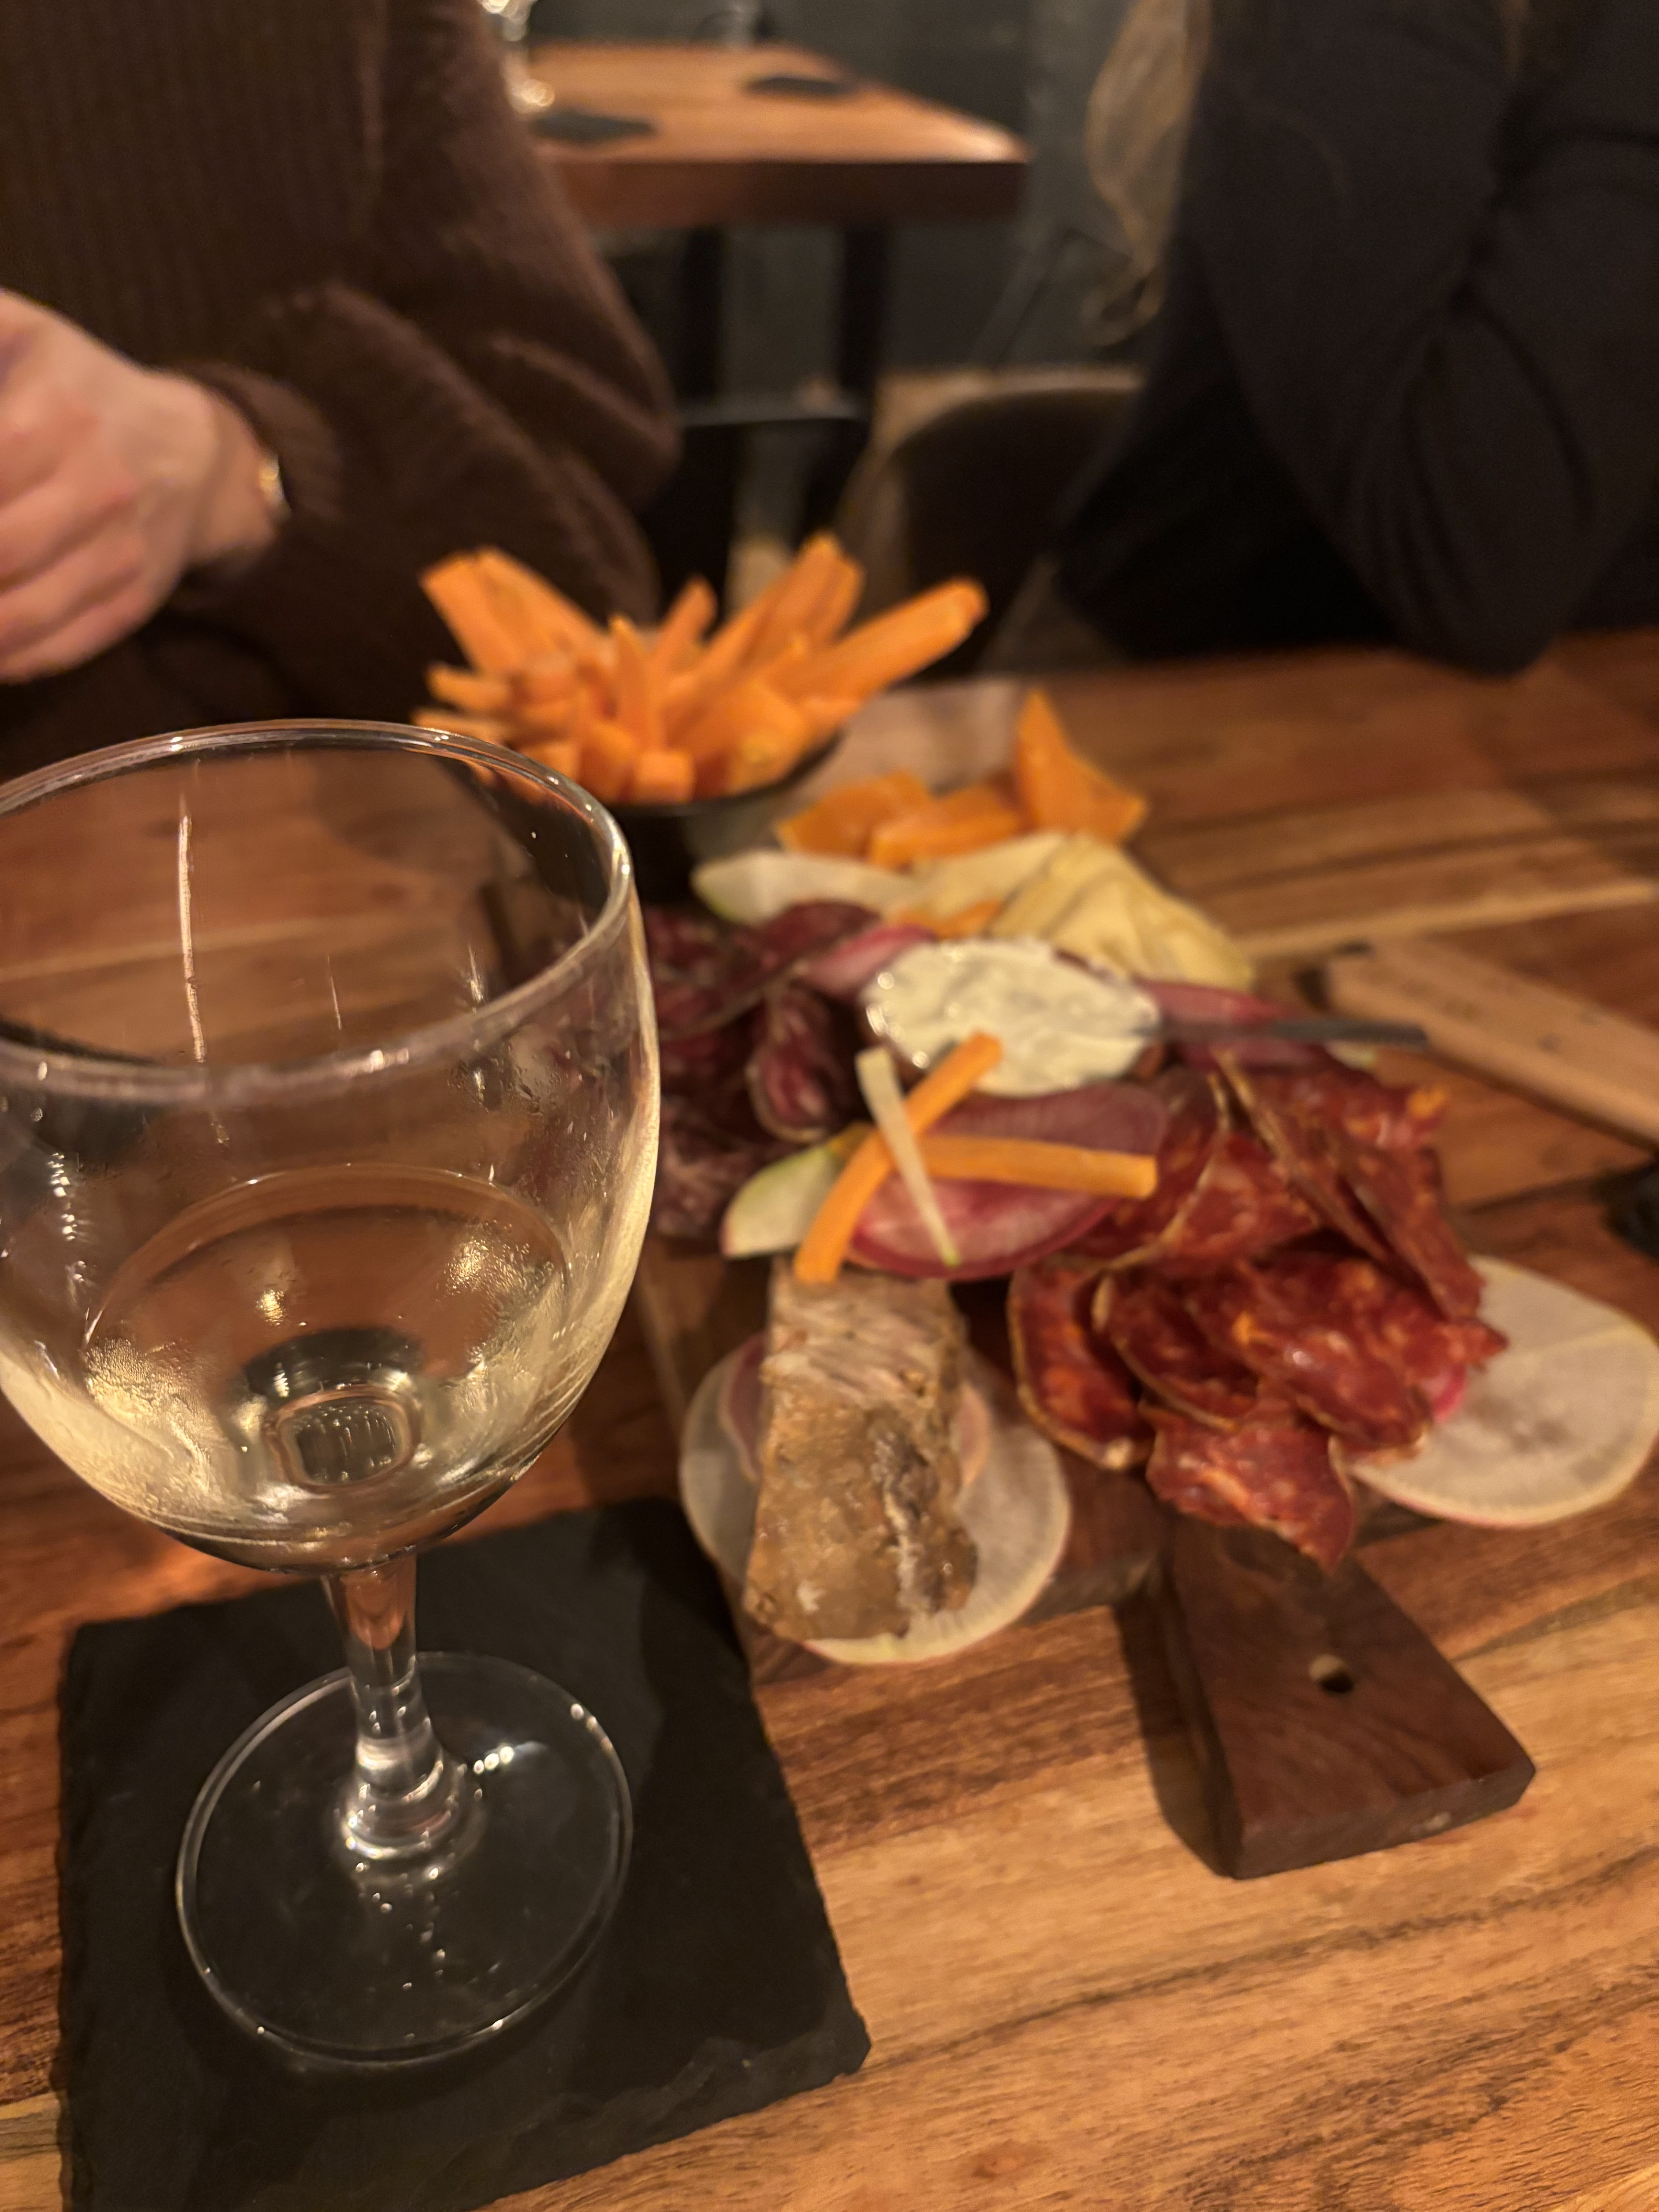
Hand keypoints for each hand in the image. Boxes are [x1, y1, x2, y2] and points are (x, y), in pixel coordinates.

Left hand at [0, 291, 278, 682]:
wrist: (192, 452)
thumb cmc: (73, 387)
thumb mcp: (16, 330)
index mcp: (56, 409)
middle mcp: (96, 480)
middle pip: (2, 546)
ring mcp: (120, 547)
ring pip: (26, 608)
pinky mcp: (133, 597)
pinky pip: (66, 643)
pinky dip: (12, 658)